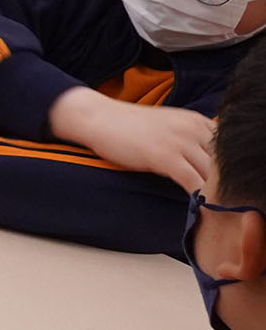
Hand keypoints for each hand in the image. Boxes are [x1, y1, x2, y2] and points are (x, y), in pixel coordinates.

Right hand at [50, 88, 216, 192]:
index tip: (227, 188)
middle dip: (225, 184)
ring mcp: (181, 142)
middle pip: (223, 164)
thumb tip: (203, 163)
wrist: (99, 118)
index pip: (227, 150)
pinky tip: (198, 208)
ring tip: (216, 211)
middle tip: (225, 204)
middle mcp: (194, 129)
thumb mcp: (168, 126)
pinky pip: (192, 182)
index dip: (229, 171)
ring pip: (212, 175)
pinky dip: (199, 198)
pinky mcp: (165, 157)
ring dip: (215, 195)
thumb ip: (189, 139)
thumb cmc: (129, 126)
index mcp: (198, 122)